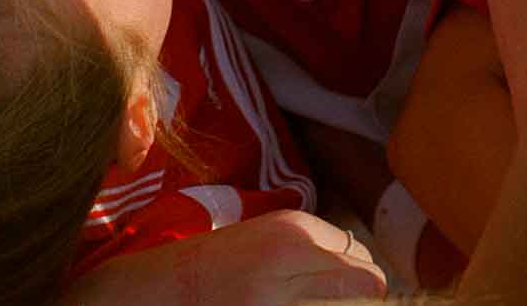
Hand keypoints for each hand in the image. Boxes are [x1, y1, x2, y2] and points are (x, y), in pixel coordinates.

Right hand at [71, 211, 386, 303]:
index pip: (354, 250)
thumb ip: (307, 244)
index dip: (352, 267)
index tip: (343, 277)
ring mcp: (280, 299)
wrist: (161, 292)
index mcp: (290, 228)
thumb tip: (359, 262)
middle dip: (359, 288)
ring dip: (339, 302)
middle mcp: (291, 258)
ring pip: (346, 301)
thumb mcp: (261, 237)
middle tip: (342, 295)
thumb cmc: (212, 264)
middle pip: (365, 278)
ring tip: (318, 301)